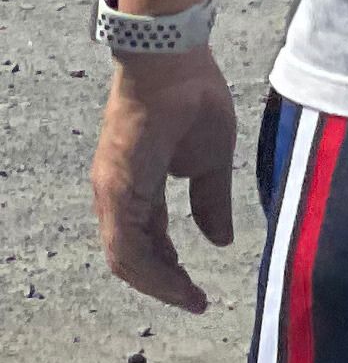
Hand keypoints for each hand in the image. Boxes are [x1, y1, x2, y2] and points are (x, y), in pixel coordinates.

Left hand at [93, 52, 237, 313]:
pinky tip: (178, 277)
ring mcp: (112, 192)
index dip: (170, 270)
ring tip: (189, 296)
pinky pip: (126, 244)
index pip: (146, 243)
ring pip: (125, 258)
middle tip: (195, 301)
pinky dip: (150, 268)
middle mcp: (116, 196)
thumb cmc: (191, 98)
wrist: (172, 61)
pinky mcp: (116, 188)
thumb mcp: (210, 158)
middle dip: (164, 285)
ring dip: (158, 283)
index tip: (198, 290)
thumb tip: (220, 240)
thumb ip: (211, 199)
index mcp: (136, 187)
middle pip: (132, 259)